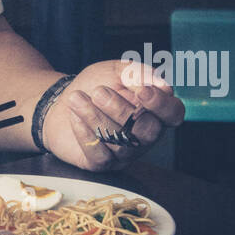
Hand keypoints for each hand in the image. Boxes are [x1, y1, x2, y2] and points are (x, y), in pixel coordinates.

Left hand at [40, 60, 184, 170]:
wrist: (60, 101)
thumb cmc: (95, 85)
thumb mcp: (115, 71)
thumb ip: (137, 73)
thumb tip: (160, 83)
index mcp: (155, 111)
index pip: (173, 113)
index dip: (161, 105)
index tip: (141, 91)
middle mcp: (145, 135)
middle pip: (148, 131)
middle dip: (122, 110)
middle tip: (98, 92)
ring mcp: (126, 152)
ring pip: (121, 143)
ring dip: (96, 117)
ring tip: (77, 98)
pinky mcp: (103, 163)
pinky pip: (100, 155)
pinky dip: (85, 132)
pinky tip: (75, 116)